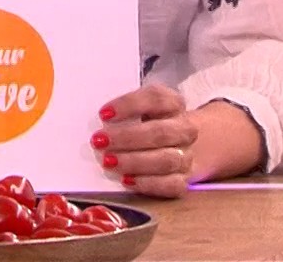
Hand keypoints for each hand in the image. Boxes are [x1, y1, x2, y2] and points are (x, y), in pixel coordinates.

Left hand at [89, 84, 196, 198]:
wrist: (178, 145)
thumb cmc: (148, 123)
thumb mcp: (138, 110)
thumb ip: (121, 113)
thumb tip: (96, 121)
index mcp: (173, 104)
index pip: (156, 98)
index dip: (129, 104)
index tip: (104, 113)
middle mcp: (184, 129)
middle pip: (161, 132)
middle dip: (127, 138)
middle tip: (100, 141)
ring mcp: (186, 156)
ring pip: (167, 160)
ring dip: (134, 162)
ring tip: (108, 162)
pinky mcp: (184, 180)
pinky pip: (172, 185)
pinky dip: (148, 183)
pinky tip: (126, 180)